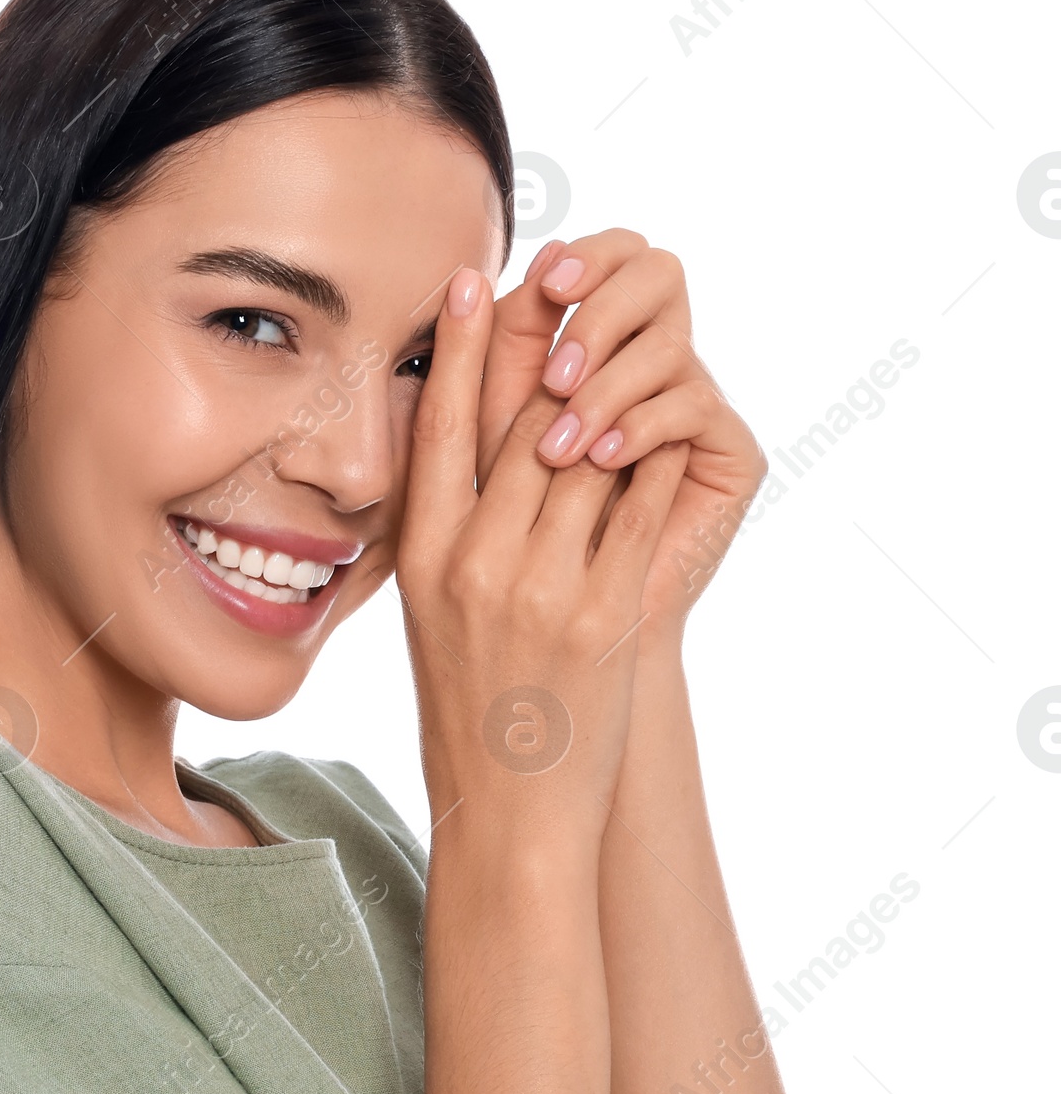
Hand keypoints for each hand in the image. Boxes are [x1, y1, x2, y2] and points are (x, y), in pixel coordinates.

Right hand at [396, 266, 690, 851]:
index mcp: (424, 562)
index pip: (441, 429)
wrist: (513, 814)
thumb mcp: (433, 621)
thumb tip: (473, 461)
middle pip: (522, 426)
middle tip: (572, 287)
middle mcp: (476, 564)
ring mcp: (542, 586)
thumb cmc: (472, 719)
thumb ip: (451, 540)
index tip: (471, 278)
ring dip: (614, 399)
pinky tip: (668, 425)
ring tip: (628, 347)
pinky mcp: (605, 611)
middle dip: (551, 352)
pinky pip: (638, 508)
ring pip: (587, 454)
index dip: (460, 347)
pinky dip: (654, 460)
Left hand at [474, 230, 764, 634]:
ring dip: (607, 388)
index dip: (581, 258)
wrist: (578, 648)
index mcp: (601, 343)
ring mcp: (695, 404)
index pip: (610, 257)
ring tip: (562, 442)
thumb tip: (468, 281)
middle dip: (594, 320)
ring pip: (665, 345)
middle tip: (553, 370)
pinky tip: (603, 457)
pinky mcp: (732, 453)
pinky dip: (642, 427)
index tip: (534, 281)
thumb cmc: (514, 555)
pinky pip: (693, 406)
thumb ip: (484, 377)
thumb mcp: (485, 457)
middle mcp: (654, 362)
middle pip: (651, 278)